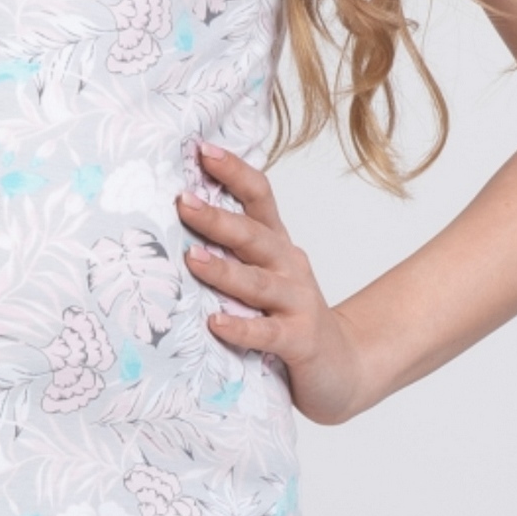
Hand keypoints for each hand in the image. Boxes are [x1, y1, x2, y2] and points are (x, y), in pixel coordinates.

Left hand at [178, 141, 361, 425]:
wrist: (342, 366)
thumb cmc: (287, 315)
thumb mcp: (263, 273)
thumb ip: (230, 249)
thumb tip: (174, 214)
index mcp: (276, 243)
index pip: (259, 196)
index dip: (234, 171)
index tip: (202, 150)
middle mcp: (289, 265)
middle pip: (253, 234)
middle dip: (217, 217)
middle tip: (183, 201)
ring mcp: (297, 302)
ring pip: (257, 282)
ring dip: (224, 269)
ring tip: (192, 259)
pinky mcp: (299, 340)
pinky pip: (267, 332)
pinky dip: (241, 327)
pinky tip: (216, 322)